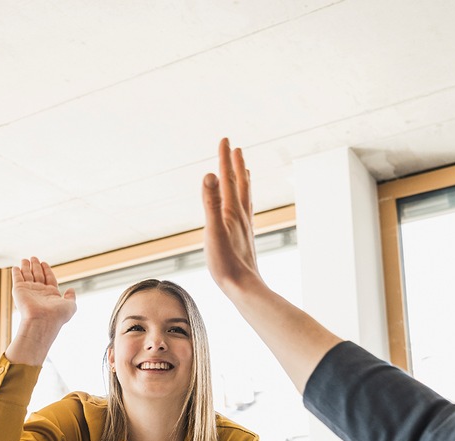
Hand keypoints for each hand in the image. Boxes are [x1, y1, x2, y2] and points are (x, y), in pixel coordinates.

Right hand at [11, 256, 76, 326]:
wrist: (42, 321)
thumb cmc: (57, 315)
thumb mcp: (70, 306)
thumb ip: (71, 297)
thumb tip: (71, 289)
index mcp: (51, 294)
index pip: (49, 278)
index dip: (47, 270)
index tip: (44, 263)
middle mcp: (39, 292)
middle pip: (38, 275)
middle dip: (36, 266)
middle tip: (34, 257)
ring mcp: (29, 291)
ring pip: (27, 275)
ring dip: (26, 267)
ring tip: (25, 259)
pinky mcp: (19, 290)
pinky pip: (17, 278)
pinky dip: (16, 272)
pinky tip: (16, 267)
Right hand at [202, 138, 263, 293]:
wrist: (244, 287)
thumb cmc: (226, 263)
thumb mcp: (213, 231)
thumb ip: (210, 202)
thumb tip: (209, 174)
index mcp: (232, 211)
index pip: (228, 178)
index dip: (225, 158)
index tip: (225, 139)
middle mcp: (241, 216)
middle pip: (240, 184)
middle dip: (236, 165)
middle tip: (235, 147)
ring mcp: (244, 227)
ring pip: (245, 197)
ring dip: (243, 181)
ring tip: (244, 171)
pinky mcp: (244, 238)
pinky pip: (245, 212)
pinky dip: (243, 201)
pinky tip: (242, 207)